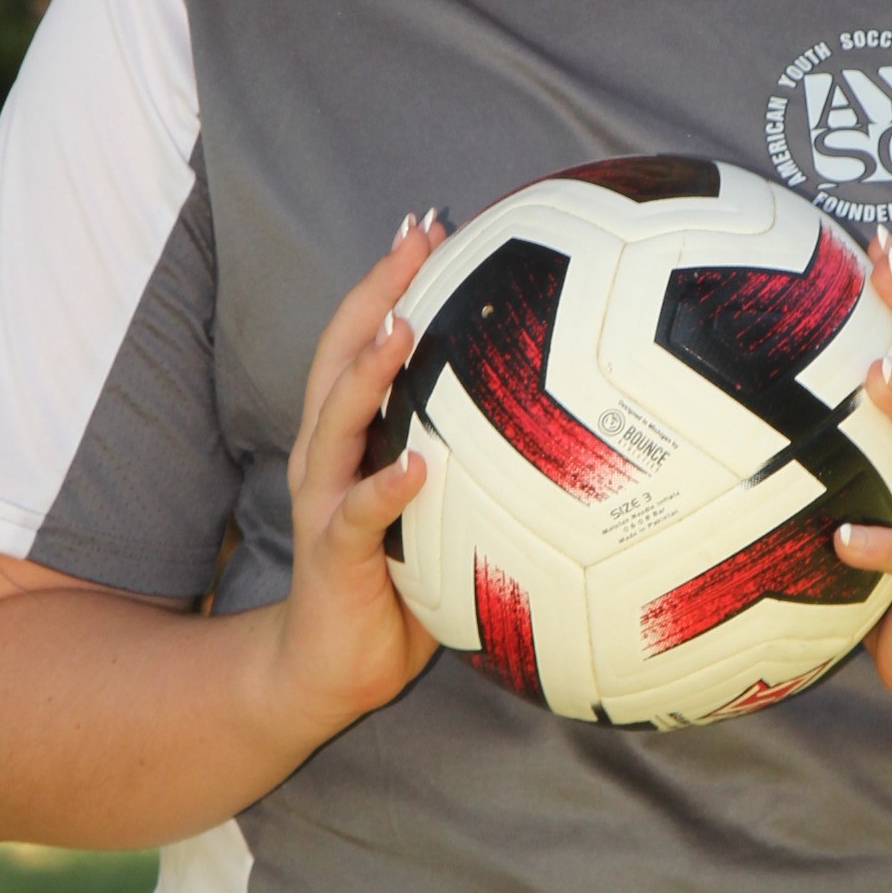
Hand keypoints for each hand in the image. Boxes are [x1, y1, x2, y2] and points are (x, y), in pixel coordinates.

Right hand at [268, 215, 446, 745]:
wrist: (327, 668)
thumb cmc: (395, 583)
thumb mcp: (440, 510)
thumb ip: (476, 462)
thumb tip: (566, 423)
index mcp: (351, 436)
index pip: (364, 339)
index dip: (391, 278)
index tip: (431, 224)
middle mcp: (327, 454)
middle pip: (340, 354)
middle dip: (377, 291)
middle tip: (417, 237)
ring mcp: (325, 500)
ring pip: (336, 420)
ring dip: (369, 372)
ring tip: (406, 328)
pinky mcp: (333, 554)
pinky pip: (358, 516)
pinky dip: (387, 488)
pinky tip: (419, 465)